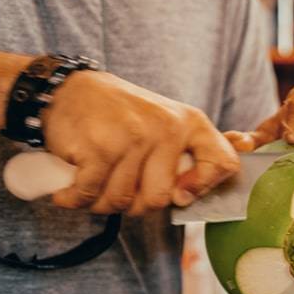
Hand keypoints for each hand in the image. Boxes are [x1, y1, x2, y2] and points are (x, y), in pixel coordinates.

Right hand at [42, 71, 238, 215]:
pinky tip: (69, 190)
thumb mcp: (162, 124)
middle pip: (159, 200)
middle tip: (116, 185)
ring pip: (121, 202)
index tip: (180, 193)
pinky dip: (74, 199)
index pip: (225, 164)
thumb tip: (189, 198)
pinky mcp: (101, 148)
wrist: (68, 90)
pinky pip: (91, 196)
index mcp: (190, 123)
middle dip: (132, 204)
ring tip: (93, 181)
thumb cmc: (118, 116)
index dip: (204, 188)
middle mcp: (167, 128)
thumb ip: (183, 157)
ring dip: (100, 202)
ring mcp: (134, 138)